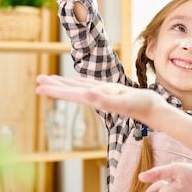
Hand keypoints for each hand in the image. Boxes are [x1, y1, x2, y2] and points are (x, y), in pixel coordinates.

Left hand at [36, 74, 165, 124]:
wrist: (154, 111)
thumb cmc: (142, 106)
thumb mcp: (124, 102)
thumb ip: (106, 101)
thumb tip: (87, 95)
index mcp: (96, 99)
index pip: (71, 94)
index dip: (55, 90)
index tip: (39, 88)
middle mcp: (96, 97)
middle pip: (70, 91)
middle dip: (54, 86)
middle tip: (37, 80)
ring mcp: (103, 94)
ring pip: (78, 87)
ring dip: (63, 84)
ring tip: (50, 80)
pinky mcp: (110, 91)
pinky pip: (90, 85)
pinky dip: (79, 83)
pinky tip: (75, 83)